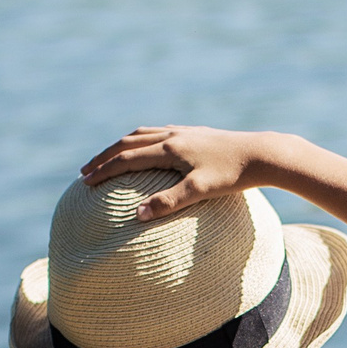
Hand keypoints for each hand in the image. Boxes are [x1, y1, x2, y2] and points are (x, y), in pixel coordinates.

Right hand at [79, 126, 290, 220]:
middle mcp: (172, 135)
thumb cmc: (232, 176)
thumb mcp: (200, 191)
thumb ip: (169, 202)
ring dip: (120, 146)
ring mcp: (183, 132)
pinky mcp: (195, 133)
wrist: (262, 154)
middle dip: (103, 157)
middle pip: (126, 143)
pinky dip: (141, 139)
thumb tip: (138, 215)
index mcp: (169, 149)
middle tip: (84, 171)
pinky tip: (146, 147)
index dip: (103, 171)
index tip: (85, 183)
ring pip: (141, 134)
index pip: (125, 159)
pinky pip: (158, 132)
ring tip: (108, 157)